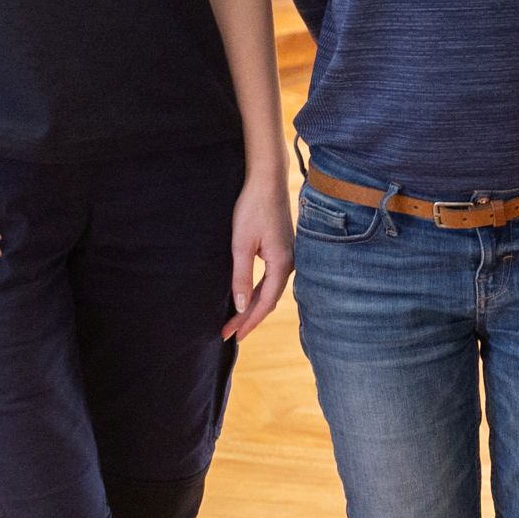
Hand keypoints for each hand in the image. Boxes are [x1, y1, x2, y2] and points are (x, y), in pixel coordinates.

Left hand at [224, 165, 294, 337]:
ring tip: (236, 321)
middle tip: (229, 334)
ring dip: (252, 306)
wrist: (267, 181)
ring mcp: (288, 257)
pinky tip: (248, 297)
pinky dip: (258, 293)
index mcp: (282, 264)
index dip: (248, 321)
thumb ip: (241, 277)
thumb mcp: (241, 244)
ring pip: (270, 291)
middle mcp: (290, 264)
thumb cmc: (253, 208)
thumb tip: (239, 306)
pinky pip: (271, 280)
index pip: (264, 303)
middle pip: (268, 300)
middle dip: (248, 318)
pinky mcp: (282, 250)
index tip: (232, 336)